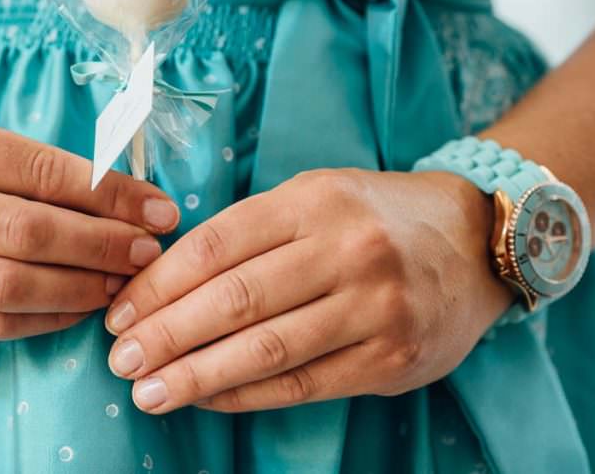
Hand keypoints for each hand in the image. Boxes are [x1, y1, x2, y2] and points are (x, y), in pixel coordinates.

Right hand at [0, 109, 180, 345]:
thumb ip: (22, 165)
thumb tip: (115, 199)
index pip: (40, 171)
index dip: (110, 194)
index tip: (157, 209)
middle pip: (28, 234)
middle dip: (103, 246)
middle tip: (147, 252)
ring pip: (8, 287)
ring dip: (79, 289)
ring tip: (119, 285)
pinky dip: (39, 320)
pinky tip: (74, 309)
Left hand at [102, 168, 511, 412]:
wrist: (474, 240)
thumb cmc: (373, 216)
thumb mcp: (315, 196)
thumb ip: (250, 231)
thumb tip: (163, 280)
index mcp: (315, 201)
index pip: (217, 245)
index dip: (159, 283)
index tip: (120, 310)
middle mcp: (348, 251)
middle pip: (236, 299)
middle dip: (167, 334)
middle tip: (120, 358)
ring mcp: (377, 308)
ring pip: (267, 349)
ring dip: (198, 375)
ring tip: (148, 391)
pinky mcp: (393, 359)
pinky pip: (304, 383)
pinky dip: (247, 394)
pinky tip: (208, 397)